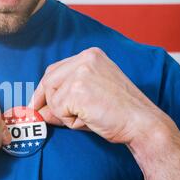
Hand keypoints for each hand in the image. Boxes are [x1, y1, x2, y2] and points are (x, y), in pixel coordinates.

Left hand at [30, 47, 171, 143]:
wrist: (142, 123)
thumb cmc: (120, 113)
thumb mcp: (89, 99)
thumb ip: (63, 100)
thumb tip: (37, 110)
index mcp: (91, 56)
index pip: (55, 70)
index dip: (45, 89)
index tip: (37, 103)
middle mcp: (85, 58)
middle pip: (49, 80)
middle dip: (45, 101)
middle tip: (43, 116)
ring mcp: (81, 72)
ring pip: (52, 97)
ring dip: (63, 113)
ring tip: (86, 117)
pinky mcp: (77, 89)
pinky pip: (58, 109)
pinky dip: (69, 121)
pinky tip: (89, 119)